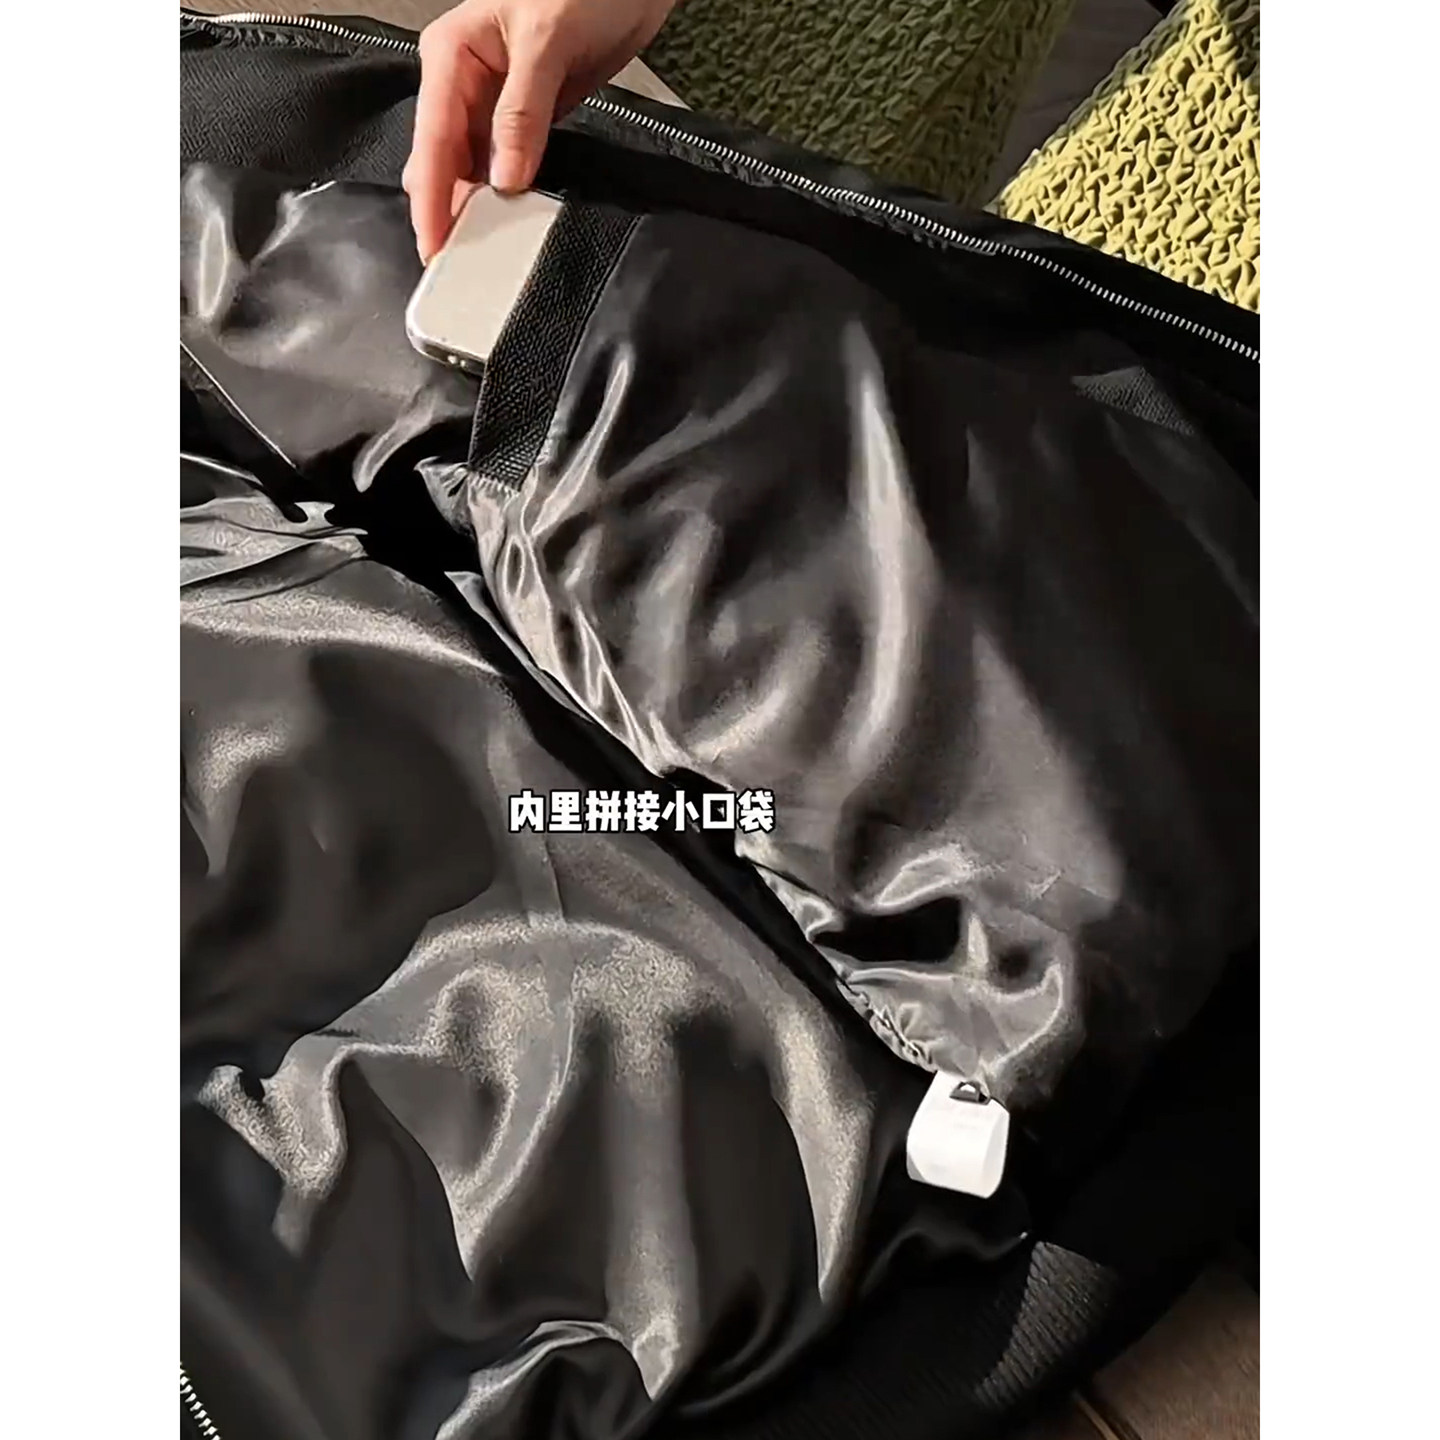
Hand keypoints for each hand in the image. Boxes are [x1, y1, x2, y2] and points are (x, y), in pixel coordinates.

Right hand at [404, 0, 677, 261]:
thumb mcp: (546, 40)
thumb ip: (523, 112)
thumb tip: (505, 178)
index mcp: (452, 54)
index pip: (431, 139)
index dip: (431, 198)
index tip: (433, 246)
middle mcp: (467, 81)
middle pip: (446, 160)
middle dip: (449, 210)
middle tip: (455, 266)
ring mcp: (499, 102)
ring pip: (477, 168)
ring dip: (481, 207)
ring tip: (483, 255)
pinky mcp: (532, 117)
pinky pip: (513, 165)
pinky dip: (514, 195)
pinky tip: (516, 223)